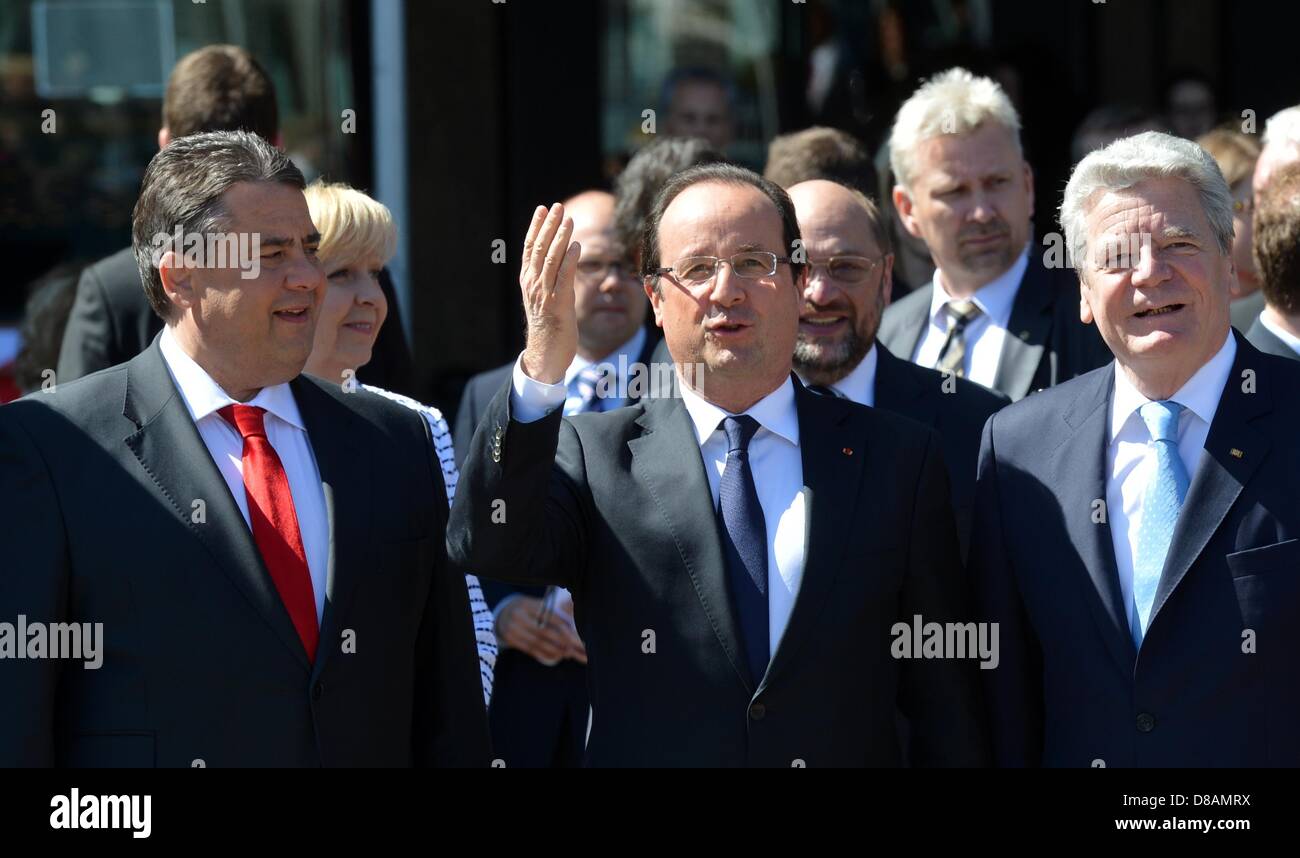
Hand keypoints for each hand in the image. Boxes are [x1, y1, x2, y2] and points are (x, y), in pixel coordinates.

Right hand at [494, 594, 587, 665]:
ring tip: (568, 653)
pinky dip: (545, 654)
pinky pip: (530, 650)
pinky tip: (556, 656)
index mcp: (528, 604)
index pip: (550, 616)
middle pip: (544, 631)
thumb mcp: (538, 605)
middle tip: (574, 647)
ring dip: (555, 650)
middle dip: (562, 640)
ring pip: (537, 642)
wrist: (504, 613)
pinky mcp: (510, 640)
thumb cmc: (529, 609)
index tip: (576, 634)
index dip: (565, 626)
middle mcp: (519, 615)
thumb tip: (576, 618)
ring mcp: (512, 628)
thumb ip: (555, 610)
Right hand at [518, 203, 580, 383]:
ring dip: (560, 238)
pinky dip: (570, 260)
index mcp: (527, 281)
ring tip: (568, 220)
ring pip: (550, 260)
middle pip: (539, 249)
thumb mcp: (543, 298)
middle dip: (548, 226)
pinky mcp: (558, 304)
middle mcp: (532, 285)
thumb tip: (556, 257)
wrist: (545, 354)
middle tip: (557, 207)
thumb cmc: (548, 327)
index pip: (530, 248)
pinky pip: (564, 277)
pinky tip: (576, 246)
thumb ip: (546, 278)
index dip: (536, 227)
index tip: (542, 209)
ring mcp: (544, 294)